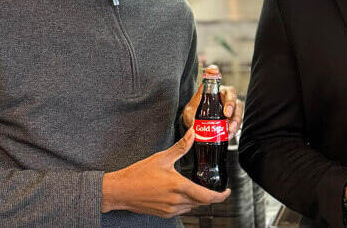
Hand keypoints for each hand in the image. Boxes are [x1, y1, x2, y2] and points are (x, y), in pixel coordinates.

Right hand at [101, 129, 230, 217]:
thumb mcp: (162, 157)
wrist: (120, 191)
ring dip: (198, 200)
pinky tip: (184, 194)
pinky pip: (182, 210)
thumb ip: (181, 146)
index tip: (227, 192)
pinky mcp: (163, 213)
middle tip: (216, 188)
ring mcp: (170, 209)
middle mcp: (176, 201)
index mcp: (179, 187)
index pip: (207, 197)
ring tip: (199, 189)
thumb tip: (193, 133)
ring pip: (192, 207)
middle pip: (202, 203)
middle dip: (210, 196)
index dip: (220, 196)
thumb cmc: (138, 174)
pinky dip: (187, 204)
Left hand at [182, 66, 243, 138]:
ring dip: (235, 120)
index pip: (214, 78)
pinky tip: (228, 135)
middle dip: (231, 104)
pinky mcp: (233, 118)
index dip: (214, 72)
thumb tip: (194, 124)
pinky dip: (234, 129)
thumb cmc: (194, 114)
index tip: (213, 71)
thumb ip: (192, 114)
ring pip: (238, 109)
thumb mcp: (190, 111)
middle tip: (226, 115)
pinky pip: (237, 121)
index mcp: (213, 90)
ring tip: (229, 130)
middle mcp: (224, 95)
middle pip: (232, 94)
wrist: (196, 126)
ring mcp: (230, 107)